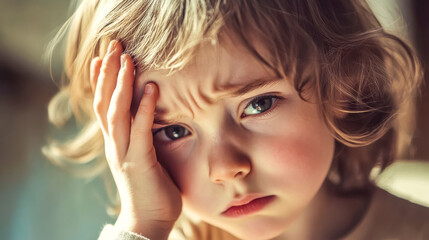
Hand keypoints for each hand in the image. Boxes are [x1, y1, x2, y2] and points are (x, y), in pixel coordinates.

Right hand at [90, 40, 181, 238]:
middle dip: (108, 72)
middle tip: (113, 45)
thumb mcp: (144, 158)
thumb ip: (143, 138)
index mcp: (115, 143)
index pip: (103, 106)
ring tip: (126, 58)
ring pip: (116, 111)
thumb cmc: (152, 190)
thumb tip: (152, 120)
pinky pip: (140, 129)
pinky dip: (145, 108)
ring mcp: (123, 153)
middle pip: (105, 102)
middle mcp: (114, 144)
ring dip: (121, 83)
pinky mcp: (138, 162)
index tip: (102, 57)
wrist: (149, 222)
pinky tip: (152, 88)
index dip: (101, 81)